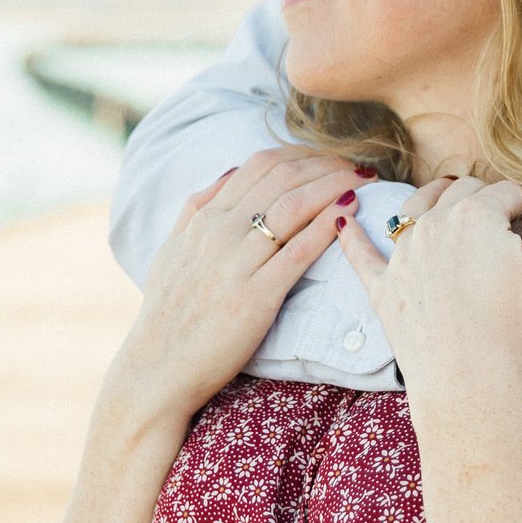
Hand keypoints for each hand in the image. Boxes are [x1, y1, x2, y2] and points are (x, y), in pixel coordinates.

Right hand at [111, 146, 365, 425]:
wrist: (157, 368)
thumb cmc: (167, 314)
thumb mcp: (172, 252)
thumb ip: (196, 210)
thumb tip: (230, 173)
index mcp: (203, 220)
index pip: (260, 165)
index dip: (302, 154)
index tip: (330, 157)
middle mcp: (219, 233)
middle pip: (283, 177)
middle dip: (328, 164)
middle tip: (359, 165)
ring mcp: (237, 264)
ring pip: (294, 206)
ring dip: (334, 185)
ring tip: (364, 181)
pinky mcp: (255, 297)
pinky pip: (298, 252)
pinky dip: (327, 226)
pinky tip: (350, 213)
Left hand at [337, 176, 521, 395]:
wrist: (466, 380)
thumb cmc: (513, 325)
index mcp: (474, 214)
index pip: (506, 192)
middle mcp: (432, 224)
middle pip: (461, 191)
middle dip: (484, 198)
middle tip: (502, 226)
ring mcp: (403, 256)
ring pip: (415, 207)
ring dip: (431, 196)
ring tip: (443, 196)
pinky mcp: (384, 288)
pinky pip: (361, 254)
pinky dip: (352, 234)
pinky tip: (343, 217)